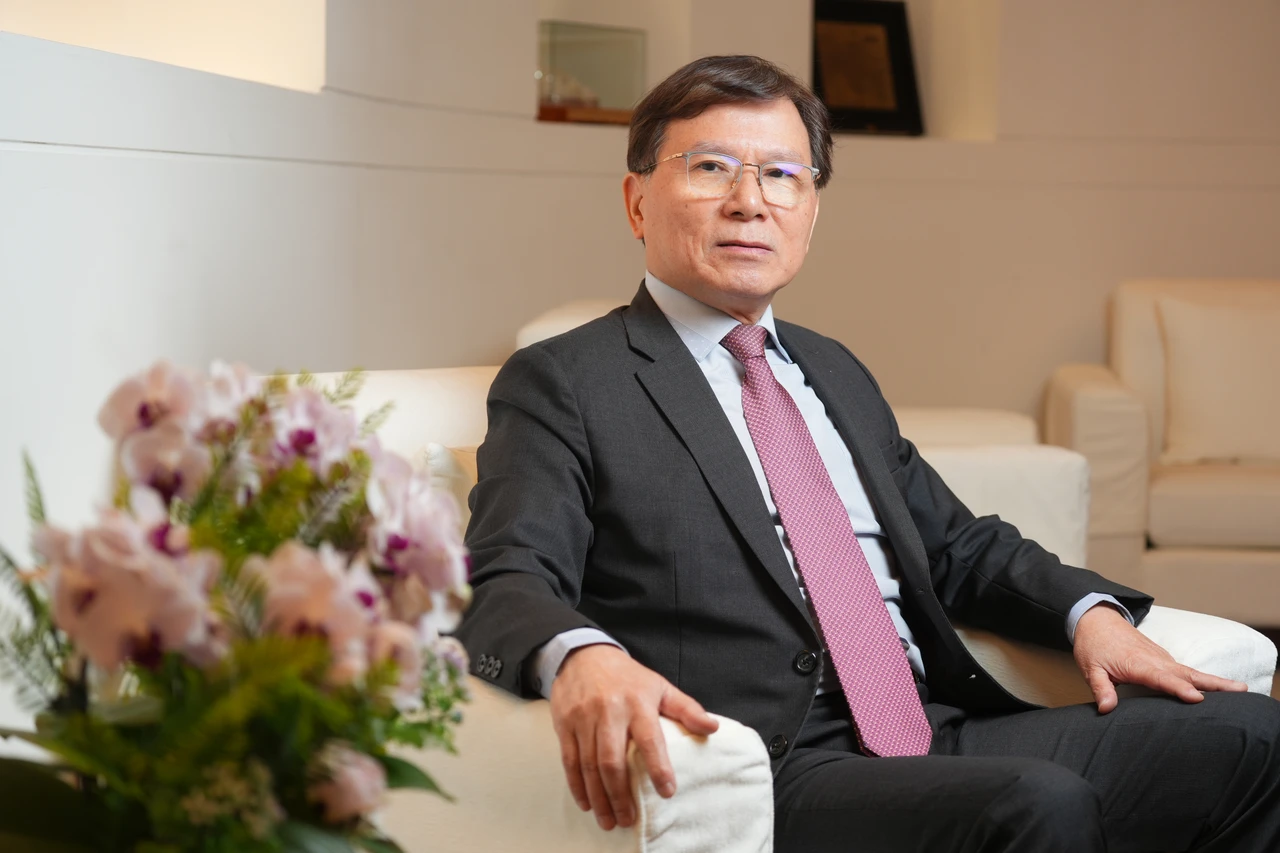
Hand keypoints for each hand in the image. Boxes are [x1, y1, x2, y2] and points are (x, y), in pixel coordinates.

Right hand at [550, 644, 718, 830]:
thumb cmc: (627, 677)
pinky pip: (569, 760)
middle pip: (612, 759)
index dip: (658, 766)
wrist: (583, 656)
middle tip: (628, 819)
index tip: (667, 791)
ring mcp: (584, 718)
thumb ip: (686, 708)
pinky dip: (577, 785)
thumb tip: (713, 727)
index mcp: (637, 702)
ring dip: (599, 796)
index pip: (649, 738)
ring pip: (589, 764)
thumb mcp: (660, 686)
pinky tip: (587, 803)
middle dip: (620, 794)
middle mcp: (609, 711)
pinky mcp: (565, 725)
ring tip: (609, 820)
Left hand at [1072, 604, 1247, 713]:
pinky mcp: (1162, 658)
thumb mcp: (1090, 668)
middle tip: (1240, 691)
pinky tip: (1216, 690)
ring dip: (1214, 681)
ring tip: (1239, 691)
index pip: (1161, 679)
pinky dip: (1202, 679)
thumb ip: (1101, 688)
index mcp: (1137, 664)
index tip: (1196, 698)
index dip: (1178, 689)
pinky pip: (1185, 670)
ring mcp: (1161, 658)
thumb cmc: (1093, 645)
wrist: (1096, 620)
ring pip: (1190, 672)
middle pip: (1187, 674)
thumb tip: (1107, 709)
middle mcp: (1155, 660)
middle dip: (1213, 683)